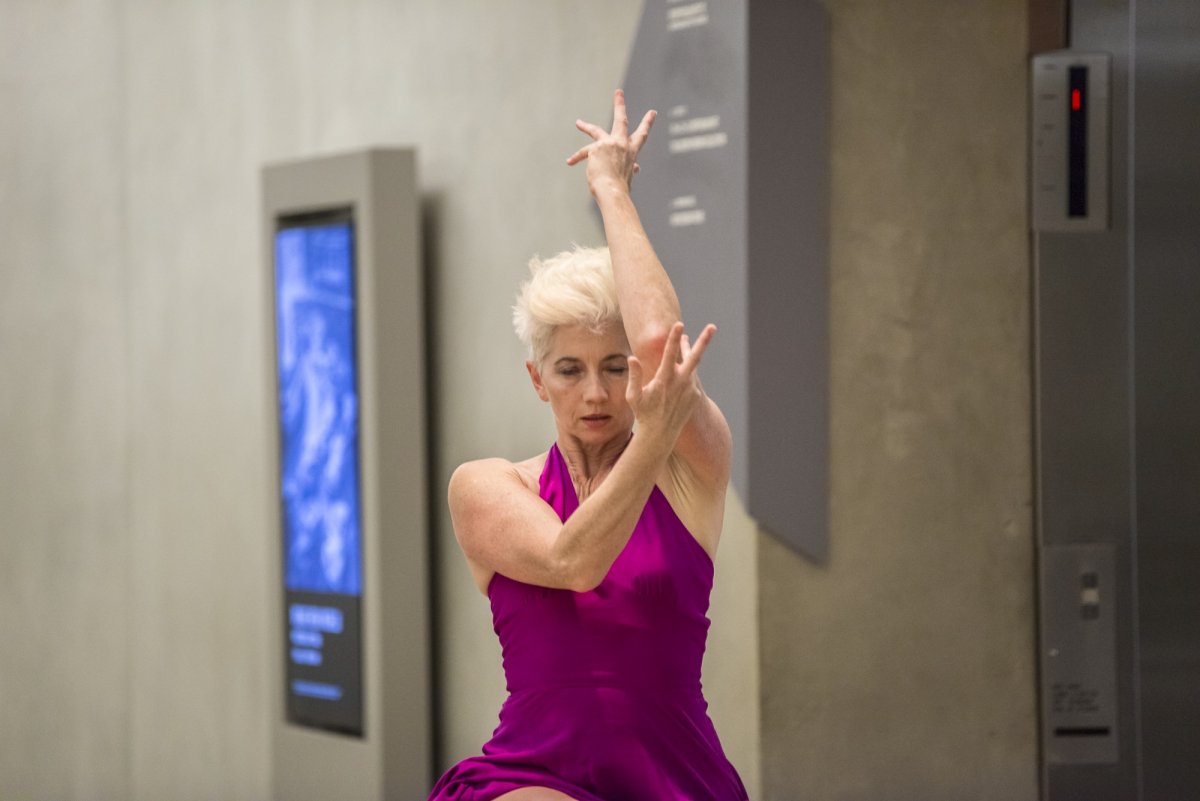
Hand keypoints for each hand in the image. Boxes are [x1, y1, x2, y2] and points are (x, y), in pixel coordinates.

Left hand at [566, 89, 655, 194]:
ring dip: (585, 126)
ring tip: (578, 123)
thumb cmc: (620, 189)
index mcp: (632, 153)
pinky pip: (583, 153)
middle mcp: (623, 145)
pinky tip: (570, 161)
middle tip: (618, 92)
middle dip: (619, 104)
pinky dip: (576, 158)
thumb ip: (630, 169)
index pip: (642, 136)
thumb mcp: (628, 177)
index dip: (647, 123)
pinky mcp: (597, 148)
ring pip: (595, 131)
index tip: (653, 112)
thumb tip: (637, 168)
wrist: (613, 191)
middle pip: (621, 120)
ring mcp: (610, 144)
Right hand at [625, 322, 715, 447]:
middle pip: (695, 358)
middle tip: (712, 327)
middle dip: (703, 341)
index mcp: (664, 380)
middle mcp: (680, 383)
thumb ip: (634, 376)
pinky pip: (691, 379)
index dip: (673, 338)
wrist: (660, 435)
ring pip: (693, 364)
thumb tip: (632, 357)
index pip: (670, 355)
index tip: (679, 324)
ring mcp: (690, 389)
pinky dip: (686, 372)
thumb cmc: (643, 413)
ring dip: (690, 351)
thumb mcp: (633, 396)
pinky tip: (677, 374)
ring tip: (685, 339)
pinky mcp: (695, 396)